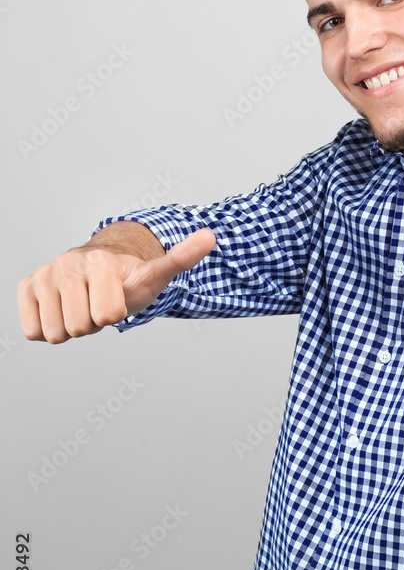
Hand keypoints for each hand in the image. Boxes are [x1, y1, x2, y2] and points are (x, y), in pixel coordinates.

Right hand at [18, 228, 216, 343]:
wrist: (101, 266)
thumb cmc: (130, 277)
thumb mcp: (157, 272)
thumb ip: (182, 257)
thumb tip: (211, 236)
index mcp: (100, 262)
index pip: (108, 316)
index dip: (116, 315)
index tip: (118, 300)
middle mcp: (67, 263)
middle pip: (80, 328)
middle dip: (93, 324)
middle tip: (100, 305)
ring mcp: (45, 275)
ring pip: (56, 333)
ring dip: (72, 327)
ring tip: (85, 306)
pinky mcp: (27, 286)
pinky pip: (33, 331)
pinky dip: (48, 328)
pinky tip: (63, 309)